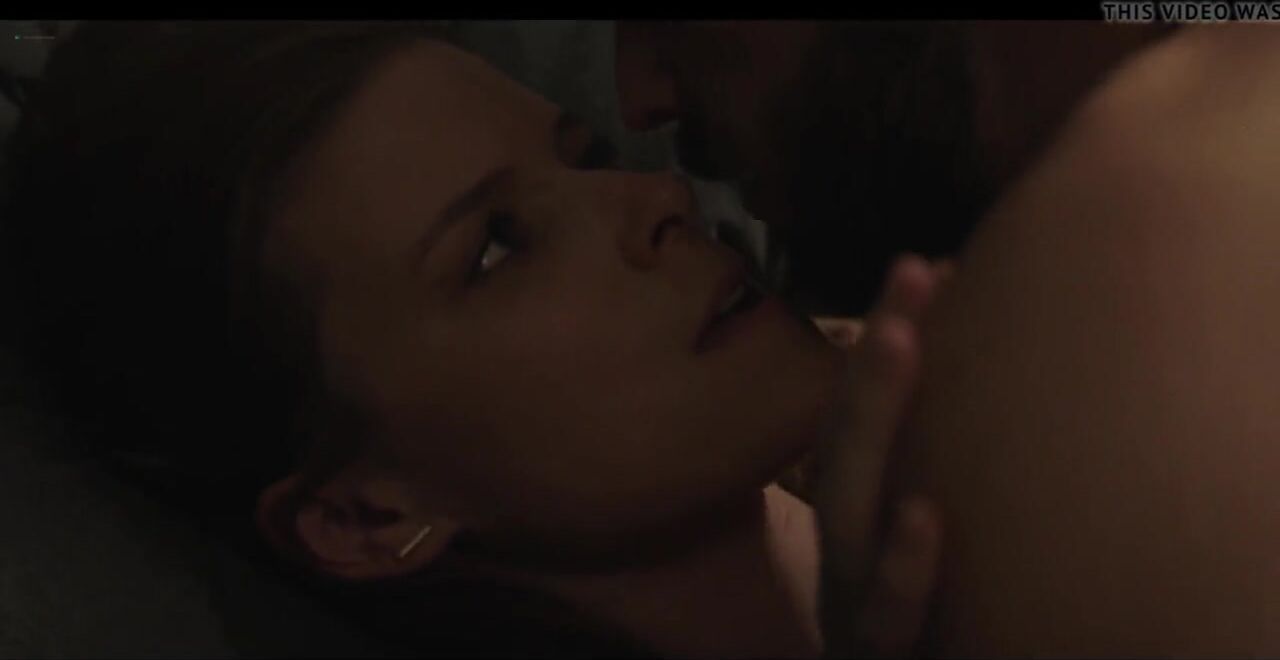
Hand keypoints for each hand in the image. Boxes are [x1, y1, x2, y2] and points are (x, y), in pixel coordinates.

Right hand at [810, 255, 950, 657]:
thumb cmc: (917, 626)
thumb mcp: (915, 544)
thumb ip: (929, 466)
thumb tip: (987, 356)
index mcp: (860, 519)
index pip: (860, 419)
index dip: (884, 341)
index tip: (928, 266)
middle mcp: (845, 551)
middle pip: (846, 448)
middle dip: (874, 358)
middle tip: (911, 274)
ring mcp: (853, 604)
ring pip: (846, 513)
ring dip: (871, 421)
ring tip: (897, 341)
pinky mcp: (876, 653)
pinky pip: (885, 616)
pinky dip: (903, 569)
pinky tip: (925, 517)